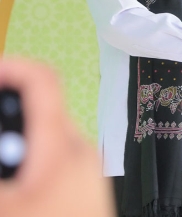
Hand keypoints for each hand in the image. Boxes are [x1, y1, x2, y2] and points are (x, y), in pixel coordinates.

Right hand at [0, 58, 113, 216]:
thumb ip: (1, 168)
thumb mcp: (6, 203)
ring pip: (38, 143)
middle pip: (33, 114)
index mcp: (60, 147)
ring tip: (6, 187)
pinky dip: (24, 169)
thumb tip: (4, 150)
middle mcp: (78, 152)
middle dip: (3, 122)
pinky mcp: (82, 192)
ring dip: (12, 148)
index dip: (8, 66)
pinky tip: (13, 194)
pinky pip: (49, 165)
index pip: (42, 80)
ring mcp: (84, 173)